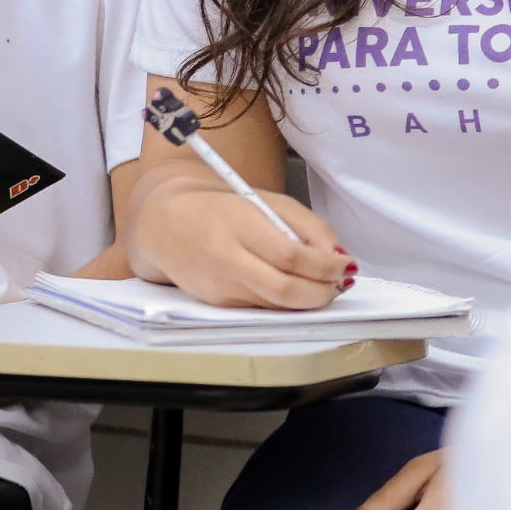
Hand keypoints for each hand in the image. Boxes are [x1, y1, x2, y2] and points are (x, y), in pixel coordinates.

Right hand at [132, 171, 353, 309]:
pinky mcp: (217, 303)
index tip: (345, 265)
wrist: (165, 223)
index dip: (324, 266)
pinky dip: (286, 303)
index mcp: (240, 223)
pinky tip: (296, 290)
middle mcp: (226, 257)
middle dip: (321, 292)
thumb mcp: (267, 201)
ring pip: (275, 304)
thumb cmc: (222, 208)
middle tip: (339, 284)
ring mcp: (219, 285)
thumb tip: (337, 256)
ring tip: (324, 286)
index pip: (291, 255)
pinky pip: (261, 307)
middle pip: (284, 289)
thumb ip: (306, 224)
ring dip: (308, 300)